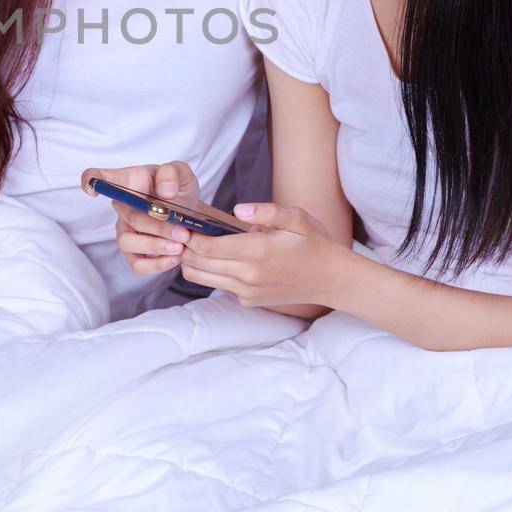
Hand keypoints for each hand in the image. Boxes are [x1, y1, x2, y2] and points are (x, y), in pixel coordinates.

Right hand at [80, 161, 200, 276]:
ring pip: (127, 243)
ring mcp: (126, 231)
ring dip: (155, 246)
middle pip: (128, 217)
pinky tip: (175, 257)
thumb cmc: (178, 191)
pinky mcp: (135, 254)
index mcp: (128, 183)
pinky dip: (157, 264)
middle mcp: (122, 208)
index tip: (92, 188)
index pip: (98, 177)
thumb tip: (165, 192)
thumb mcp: (181, 173)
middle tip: (182, 232)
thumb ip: (173, 173)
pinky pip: (137, 265)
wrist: (191, 216)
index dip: (90, 181)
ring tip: (179, 246)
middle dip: (158, 226)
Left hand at [179, 202, 345, 308]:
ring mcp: (247, 291)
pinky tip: (218, 258)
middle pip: (198, 263)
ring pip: (202, 278)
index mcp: (257, 251)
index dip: (190, 236)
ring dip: (192, 262)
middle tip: (180, 234)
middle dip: (185, 248)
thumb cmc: (314, 244)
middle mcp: (248, 275)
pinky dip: (211, 273)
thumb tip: (238, 209)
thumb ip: (266, 211)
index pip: (208, 247)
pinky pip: (220, 286)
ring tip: (192, 245)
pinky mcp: (249, 301)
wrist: (330, 279)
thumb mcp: (297, 218)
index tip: (183, 225)